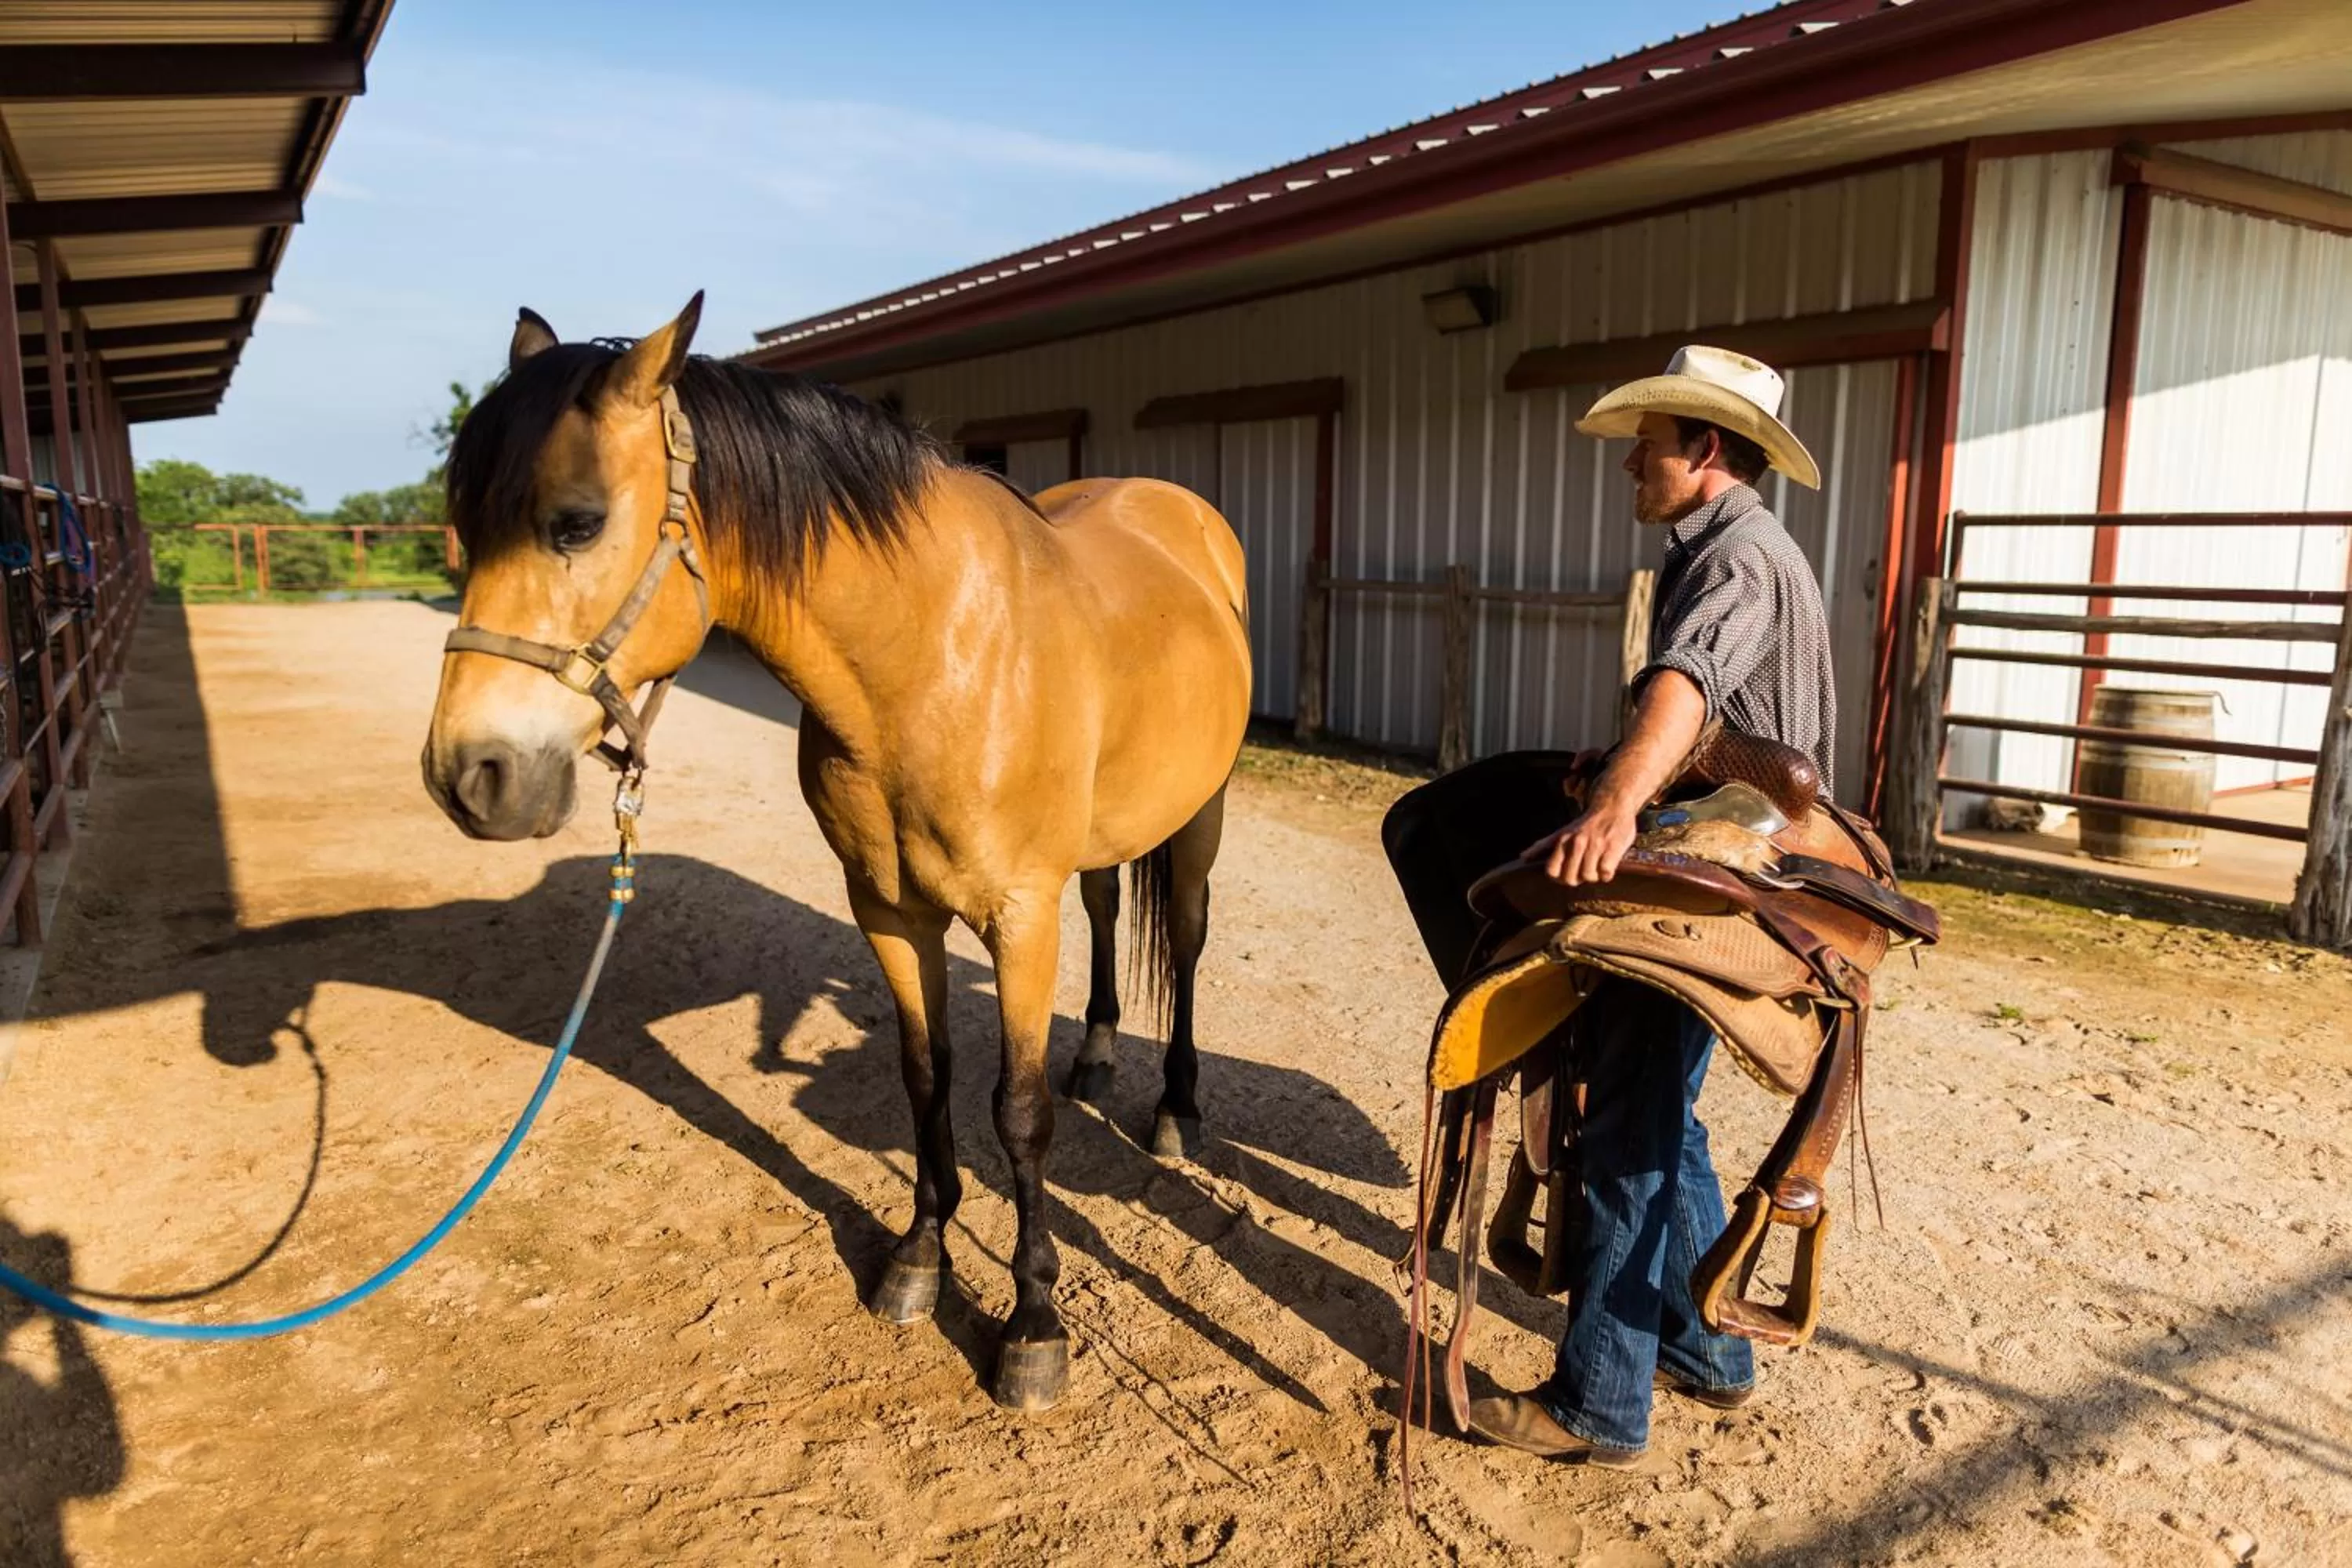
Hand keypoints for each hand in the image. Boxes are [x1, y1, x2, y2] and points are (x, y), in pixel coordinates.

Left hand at [1524, 801, 1638, 886]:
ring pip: (1588, 877)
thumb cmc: (1586, 824)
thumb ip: (1543, 845)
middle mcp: (1577, 843)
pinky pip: (1605, 873)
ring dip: (1594, 876)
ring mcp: (1595, 845)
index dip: (1559, 878)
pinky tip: (1608, 865)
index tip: (1567, 874)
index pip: (1552, 871)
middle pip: (1570, 878)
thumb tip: (1523, 857)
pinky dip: (1607, 874)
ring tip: (1597, 866)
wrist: (1613, 805)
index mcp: (1563, 840)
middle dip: (1577, 879)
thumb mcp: (1563, 831)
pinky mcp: (1612, 848)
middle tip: (1584, 871)